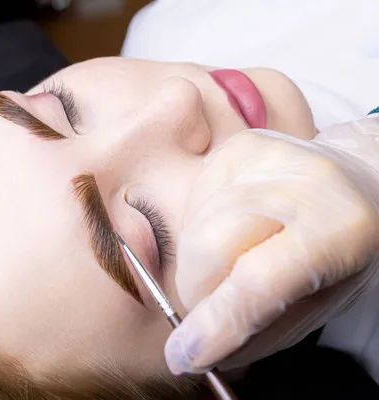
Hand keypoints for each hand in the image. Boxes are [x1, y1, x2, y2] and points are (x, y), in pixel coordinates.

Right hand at [164, 116, 378, 374]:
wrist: (356, 187)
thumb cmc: (336, 259)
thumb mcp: (314, 309)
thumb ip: (254, 332)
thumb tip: (189, 352)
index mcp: (340, 231)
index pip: (261, 280)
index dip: (217, 321)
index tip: (183, 354)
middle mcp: (307, 182)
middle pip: (212, 247)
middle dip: (200, 288)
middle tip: (215, 301)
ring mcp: (269, 155)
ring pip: (195, 227)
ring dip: (201, 262)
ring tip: (235, 260)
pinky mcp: (240, 144)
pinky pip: (193, 202)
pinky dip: (201, 228)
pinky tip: (234, 227)